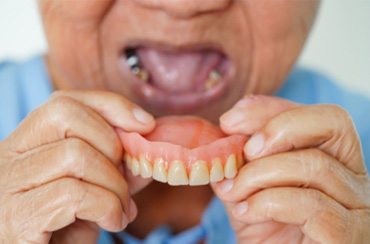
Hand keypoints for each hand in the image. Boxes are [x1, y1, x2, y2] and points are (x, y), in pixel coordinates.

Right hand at [0, 90, 154, 242]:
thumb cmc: (64, 229)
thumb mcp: (92, 189)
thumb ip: (116, 167)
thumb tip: (148, 146)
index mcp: (26, 145)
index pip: (63, 101)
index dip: (110, 105)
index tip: (146, 124)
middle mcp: (8, 157)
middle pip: (65, 116)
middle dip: (112, 145)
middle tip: (125, 180)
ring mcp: (7, 186)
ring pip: (74, 154)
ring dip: (114, 184)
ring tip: (122, 209)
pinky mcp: (17, 217)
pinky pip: (73, 194)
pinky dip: (107, 207)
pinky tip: (112, 222)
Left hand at [212, 95, 369, 242]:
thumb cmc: (263, 228)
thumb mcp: (246, 186)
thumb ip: (238, 160)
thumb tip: (221, 135)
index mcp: (332, 160)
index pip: (315, 116)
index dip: (271, 110)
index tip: (229, 121)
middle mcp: (353, 178)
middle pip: (333, 123)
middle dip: (279, 127)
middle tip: (245, 149)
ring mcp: (357, 208)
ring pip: (315, 165)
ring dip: (260, 174)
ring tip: (233, 191)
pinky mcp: (348, 236)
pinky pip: (312, 205)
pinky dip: (269, 202)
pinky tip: (246, 212)